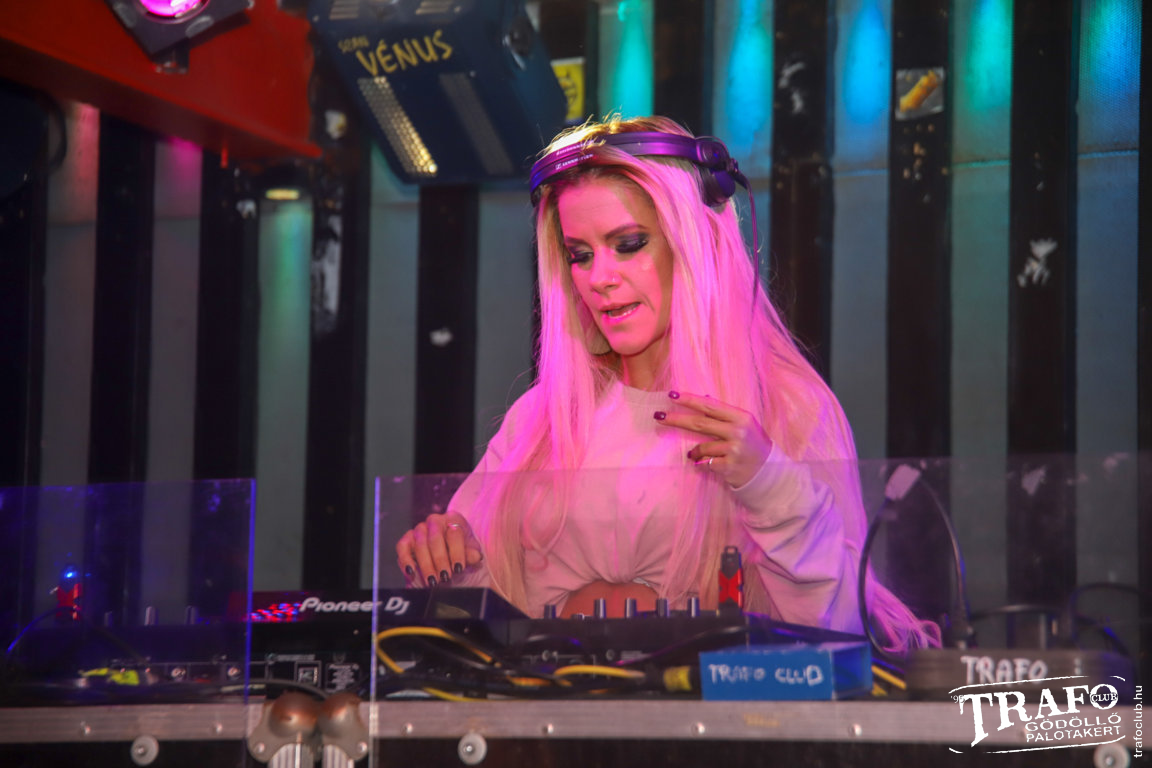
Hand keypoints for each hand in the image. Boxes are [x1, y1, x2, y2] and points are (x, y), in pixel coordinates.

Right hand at [395, 513, 483, 586]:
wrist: (448, 556)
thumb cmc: (462, 551)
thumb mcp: (470, 553)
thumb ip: (472, 554)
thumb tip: (475, 556)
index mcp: (453, 519)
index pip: (454, 533)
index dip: (457, 552)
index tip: (459, 568)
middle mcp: (435, 521)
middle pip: (435, 538)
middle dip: (440, 560)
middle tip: (445, 577)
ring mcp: (419, 528)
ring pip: (419, 544)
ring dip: (426, 564)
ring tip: (433, 581)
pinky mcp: (407, 539)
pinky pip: (402, 546)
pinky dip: (406, 560)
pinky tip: (412, 572)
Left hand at [654, 391, 773, 487]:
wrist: (768, 471)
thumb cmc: (752, 444)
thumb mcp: (743, 424)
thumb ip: (724, 413)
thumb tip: (704, 399)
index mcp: (741, 417)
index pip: (709, 406)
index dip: (690, 400)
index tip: (672, 395)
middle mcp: (738, 432)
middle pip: (700, 423)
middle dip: (676, 419)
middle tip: (658, 416)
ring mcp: (733, 450)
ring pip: (702, 446)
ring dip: (695, 451)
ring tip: (695, 453)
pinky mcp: (728, 466)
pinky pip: (706, 462)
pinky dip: (703, 462)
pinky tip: (708, 463)